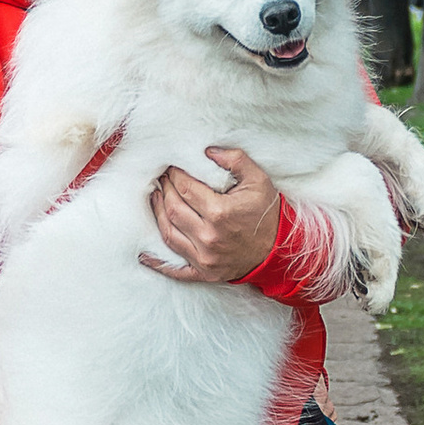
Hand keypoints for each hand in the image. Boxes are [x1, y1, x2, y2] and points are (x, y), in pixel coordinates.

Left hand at [144, 147, 282, 282]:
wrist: (280, 250)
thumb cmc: (267, 214)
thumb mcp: (258, 180)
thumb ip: (235, 160)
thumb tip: (207, 151)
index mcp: (220, 212)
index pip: (185, 188)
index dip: (175, 175)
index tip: (171, 167)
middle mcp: (209, 237)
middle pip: (173, 208)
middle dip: (165, 190)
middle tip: (163, 179)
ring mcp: (205, 258)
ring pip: (168, 233)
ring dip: (158, 214)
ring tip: (156, 197)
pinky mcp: (204, 273)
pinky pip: (174, 269)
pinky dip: (157, 262)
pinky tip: (143, 255)